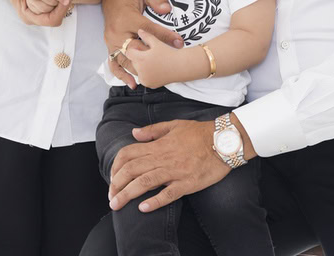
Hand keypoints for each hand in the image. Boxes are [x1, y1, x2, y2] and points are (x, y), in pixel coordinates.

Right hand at [103, 0, 182, 87]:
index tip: (179, 42)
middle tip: (164, 67)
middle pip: (134, 50)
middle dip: (149, 59)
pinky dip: (121, 74)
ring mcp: (111, 40)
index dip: (165, 36)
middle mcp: (117, 31)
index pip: (149, 30)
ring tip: (149, 80)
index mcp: (127, 17)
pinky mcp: (109, 44)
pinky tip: (132, 83)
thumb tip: (167, 10)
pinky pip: (113, 63)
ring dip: (136, 70)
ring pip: (123, 60)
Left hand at [107, 119, 228, 212]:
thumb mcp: (174, 125)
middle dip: (116, 185)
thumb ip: (152, 130)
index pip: (128, 154)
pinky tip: (143, 208)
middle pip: (131, 170)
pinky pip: (168, 194)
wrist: (223, 141)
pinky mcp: (187, 183)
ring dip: (127, 194)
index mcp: (158, 145)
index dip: (115, 166)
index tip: (112, 177)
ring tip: (116, 205)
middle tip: (110, 198)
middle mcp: (162, 158)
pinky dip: (155, 201)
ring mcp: (175, 171)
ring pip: (144, 183)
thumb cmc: (199, 133)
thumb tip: (134, 133)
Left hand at [125, 29, 188, 88]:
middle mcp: (141, 70)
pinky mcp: (149, 84)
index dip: (134, 49)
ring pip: (137, 70)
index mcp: (140, 59)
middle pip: (133, 62)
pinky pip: (143, 78)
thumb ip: (146, 36)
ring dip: (141, 66)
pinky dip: (146, 74)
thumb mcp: (156, 42)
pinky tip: (155, 68)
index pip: (129, 53)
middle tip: (149, 55)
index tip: (140, 48)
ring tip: (153, 61)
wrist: (181, 66)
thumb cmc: (169, 54)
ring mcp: (145, 79)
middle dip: (138, 58)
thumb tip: (140, 31)